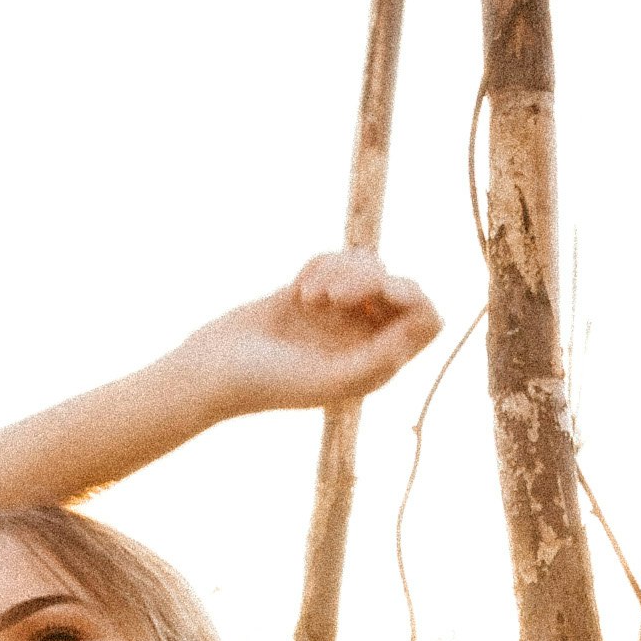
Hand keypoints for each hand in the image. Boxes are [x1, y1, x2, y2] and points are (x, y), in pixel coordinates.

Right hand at [181, 250, 441, 424]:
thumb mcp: (329, 378)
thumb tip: (420, 322)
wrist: (213, 369)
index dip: (412, 297)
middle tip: (331, 296)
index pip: (426, 320)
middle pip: (402, 286)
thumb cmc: (268, 383)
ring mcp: (340, 313)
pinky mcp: (314, 291)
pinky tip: (295, 289)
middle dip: (369, 280)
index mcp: (377, 365)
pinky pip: (338, 258)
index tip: (380, 291)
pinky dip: (320, 264)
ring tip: (306, 295)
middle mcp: (365, 338)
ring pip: (369, 265)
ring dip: (339, 270)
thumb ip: (379, 358)